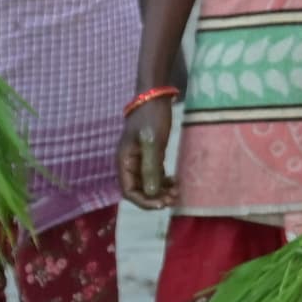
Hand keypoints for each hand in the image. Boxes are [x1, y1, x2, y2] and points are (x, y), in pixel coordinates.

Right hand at [120, 93, 182, 208]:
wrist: (155, 97)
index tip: (162, 203)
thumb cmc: (152, 118)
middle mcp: (129, 164)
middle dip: (155, 198)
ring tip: (177, 192)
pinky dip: (164, 182)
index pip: (129, 192)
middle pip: (139, 191)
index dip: (145, 201)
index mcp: (124, 162)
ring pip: (148, 184)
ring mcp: (139, 160)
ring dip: (161, 191)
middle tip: (174, 198)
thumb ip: (151, 168)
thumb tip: (152, 193)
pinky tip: (175, 183)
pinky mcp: (150, 155)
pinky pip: (155, 175)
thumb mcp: (152, 143)